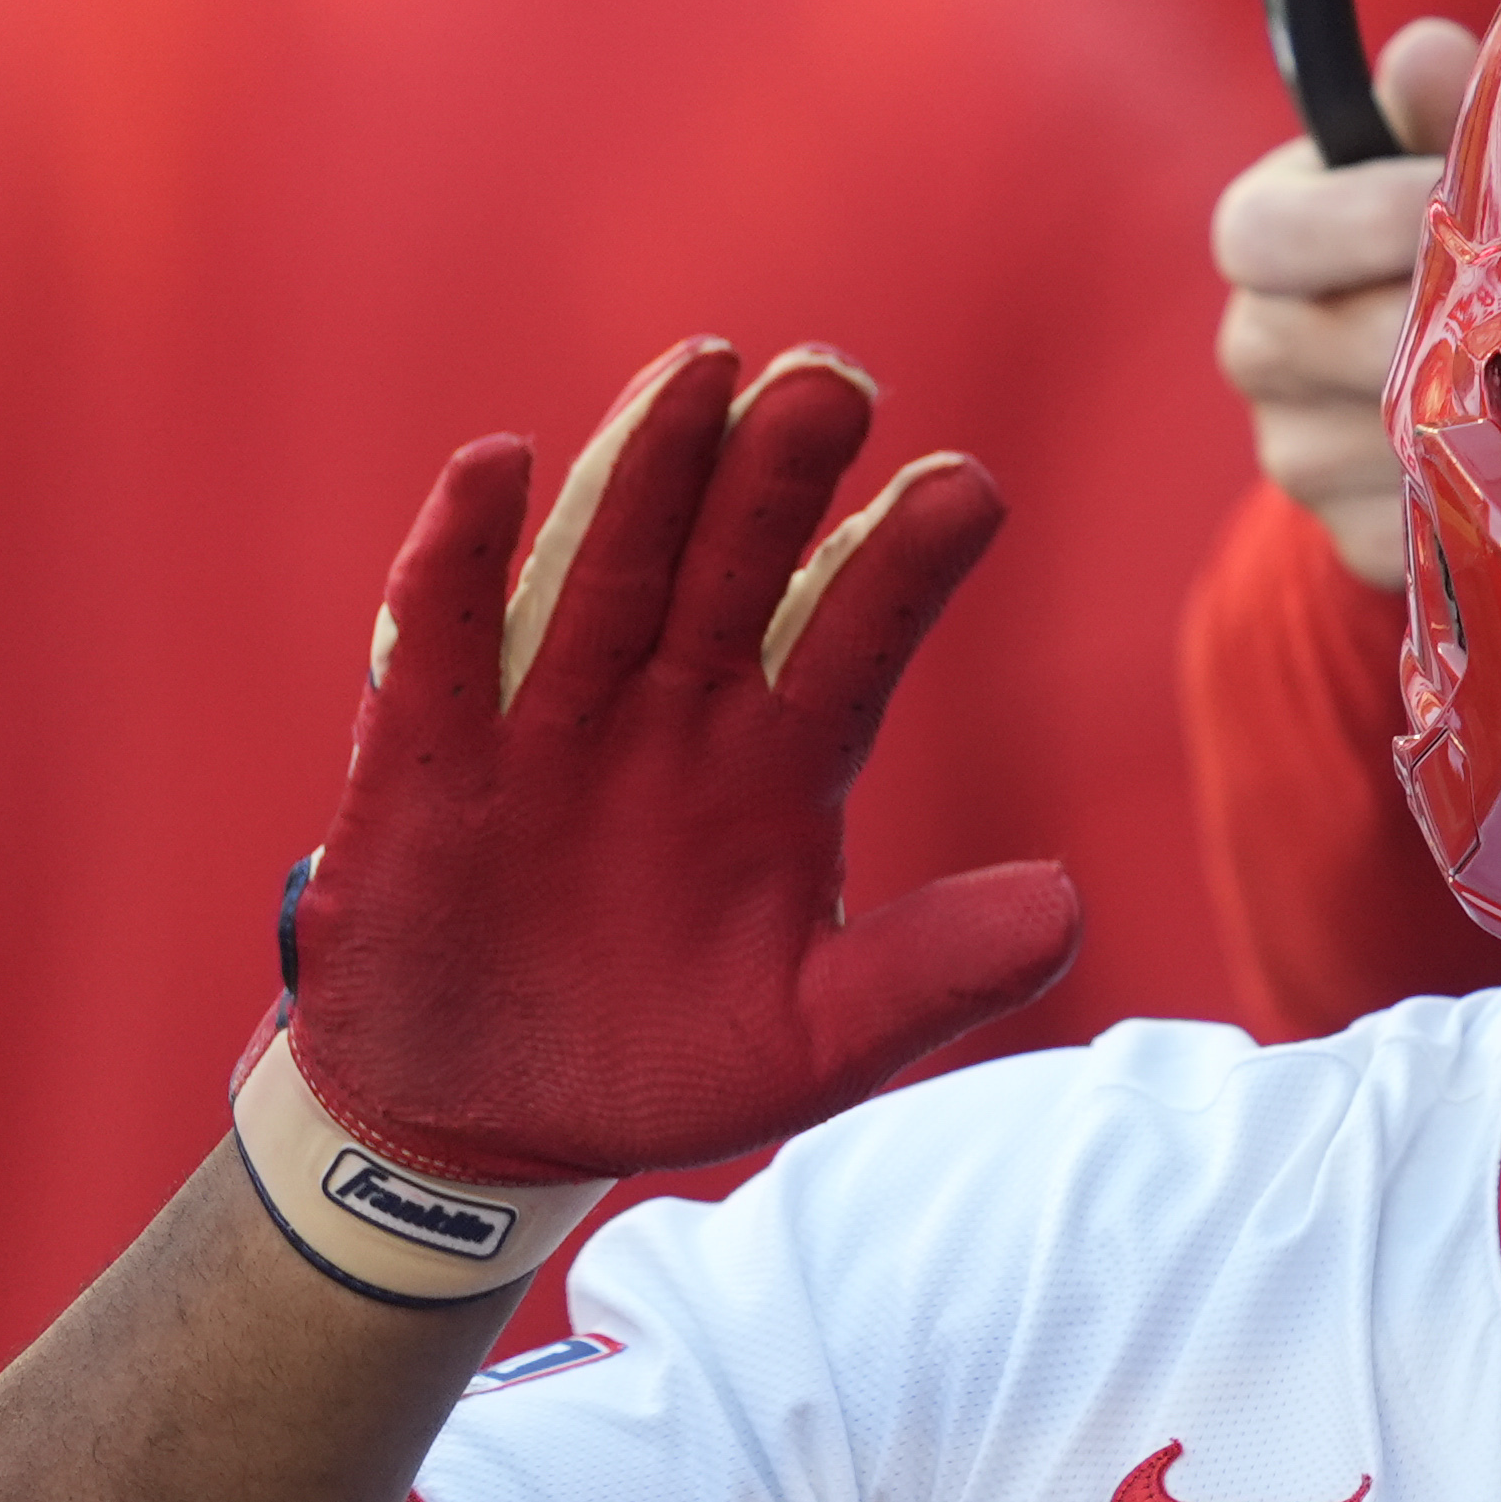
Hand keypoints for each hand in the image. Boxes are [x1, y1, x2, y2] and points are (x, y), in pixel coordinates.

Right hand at [288, 339, 1080, 1186]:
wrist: (483, 1130)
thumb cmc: (664, 1066)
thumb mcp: (818, 1042)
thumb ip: (934, 975)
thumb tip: (1069, 907)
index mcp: (782, 762)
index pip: (855, 639)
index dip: (905, 565)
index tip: (969, 489)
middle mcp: (676, 713)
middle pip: (735, 568)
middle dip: (780, 477)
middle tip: (836, 381)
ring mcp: (552, 722)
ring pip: (608, 570)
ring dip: (646, 471)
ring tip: (703, 371)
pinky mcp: (432, 755)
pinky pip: (443, 635)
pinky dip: (460, 551)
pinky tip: (496, 461)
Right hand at [1213, 16, 1477, 584]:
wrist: (1456, 372)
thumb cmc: (1450, 227)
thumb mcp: (1439, 152)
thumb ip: (1434, 106)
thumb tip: (1427, 55)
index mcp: (1262, 240)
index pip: (1261, 233)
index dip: (1355, 219)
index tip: (1443, 205)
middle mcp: (1259, 348)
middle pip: (1325, 345)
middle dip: (1434, 321)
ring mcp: (1297, 452)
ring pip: (1375, 442)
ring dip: (1470, 411)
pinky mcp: (1349, 534)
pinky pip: (1413, 528)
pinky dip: (1485, 497)